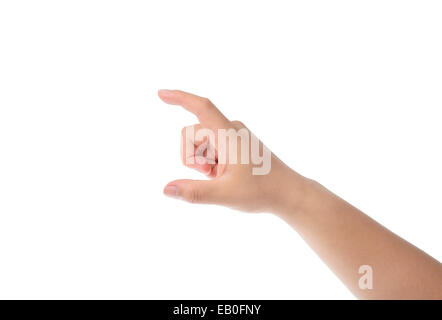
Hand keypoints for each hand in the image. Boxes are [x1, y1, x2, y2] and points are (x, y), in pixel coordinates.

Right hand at [158, 89, 306, 213]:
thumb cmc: (262, 191)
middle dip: (191, 157)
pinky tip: (223, 174)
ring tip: (219, 176)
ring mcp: (231, 135)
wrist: (287, 193)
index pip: (202, 107)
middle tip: (211, 175)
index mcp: (229, 134)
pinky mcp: (233, 143)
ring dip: (200, 161)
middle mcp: (229, 129)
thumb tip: (166, 189)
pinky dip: (208, 162)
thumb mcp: (225, 195)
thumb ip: (194, 192)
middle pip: (190, 133)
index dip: (180, 98)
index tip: (161, 93)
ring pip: (197, 142)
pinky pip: (208, 147)